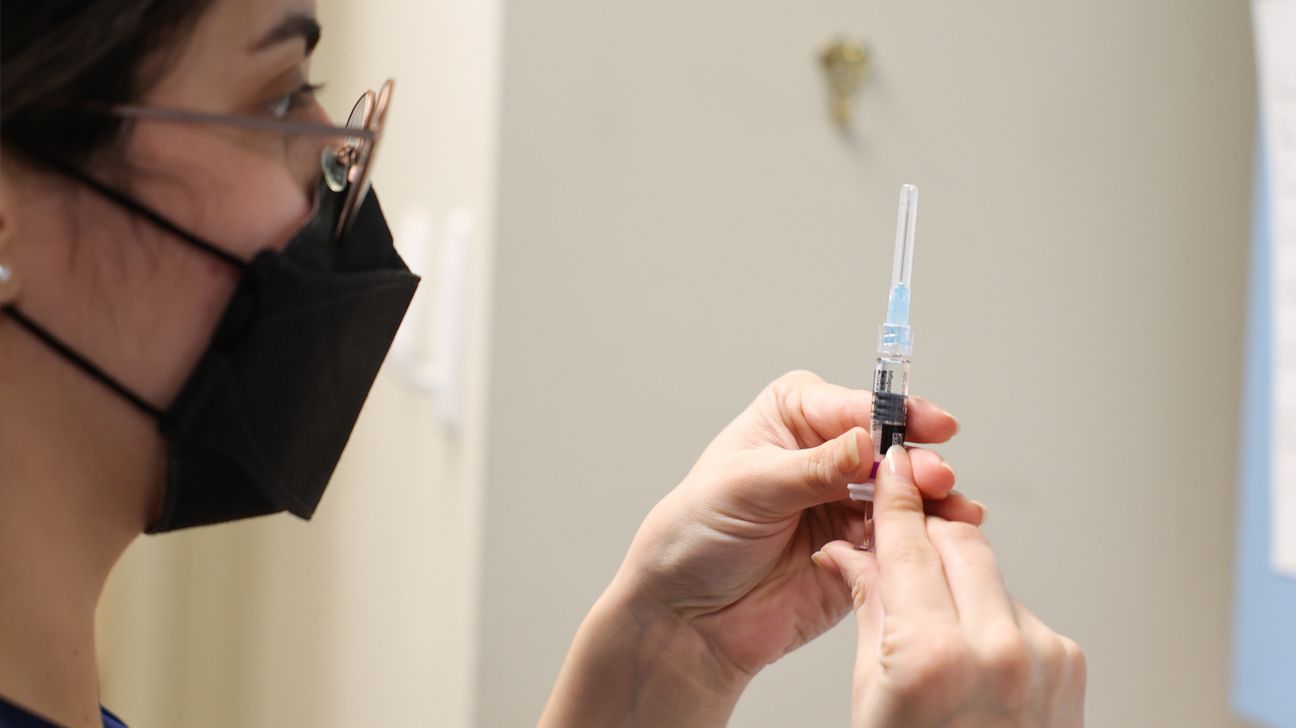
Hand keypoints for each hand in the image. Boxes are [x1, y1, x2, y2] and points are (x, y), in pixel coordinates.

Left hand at [612, 370, 976, 682]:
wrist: (689, 612)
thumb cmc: (697, 533)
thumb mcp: (750, 487)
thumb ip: (813, 467)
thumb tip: (866, 442)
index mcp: (795, 416)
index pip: (857, 406)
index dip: (897, 415)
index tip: (930, 425)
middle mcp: (829, 452)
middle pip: (892, 448)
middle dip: (917, 462)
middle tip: (935, 478)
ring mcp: (849, 501)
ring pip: (906, 493)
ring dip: (931, 501)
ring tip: (952, 510)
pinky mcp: (863, 549)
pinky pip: (902, 540)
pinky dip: (923, 540)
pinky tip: (942, 540)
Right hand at [816, 447, 1086, 727]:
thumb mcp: (872, 692)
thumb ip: (871, 605)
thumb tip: (852, 548)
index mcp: (933, 656)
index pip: (908, 543)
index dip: (894, 498)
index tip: (888, 467)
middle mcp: (997, 649)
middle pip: (958, 540)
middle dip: (926, 530)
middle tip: (899, 529)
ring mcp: (1042, 656)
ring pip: (989, 571)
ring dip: (956, 573)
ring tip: (929, 611)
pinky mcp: (1068, 663)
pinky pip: (1017, 608)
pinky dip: (988, 612)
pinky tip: (968, 645)